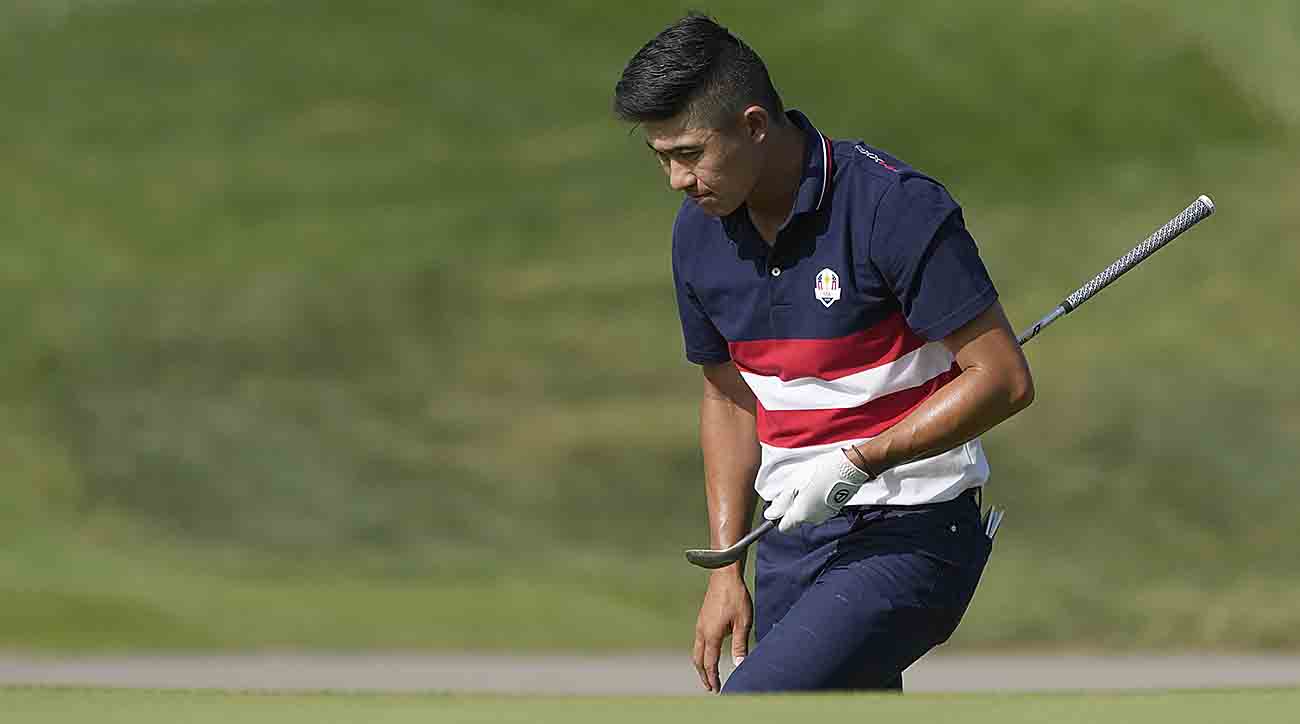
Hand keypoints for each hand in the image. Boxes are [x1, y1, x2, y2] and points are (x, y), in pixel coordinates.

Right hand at [692, 570, 752, 692]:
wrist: (724, 575)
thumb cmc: (736, 597)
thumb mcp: (743, 623)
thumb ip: (740, 645)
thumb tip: (739, 665)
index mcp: (711, 635)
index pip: (710, 663)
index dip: (713, 678)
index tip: (716, 690)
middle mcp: (702, 631)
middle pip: (698, 660)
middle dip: (704, 675)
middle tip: (710, 687)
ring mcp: (700, 624)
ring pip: (696, 651)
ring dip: (701, 664)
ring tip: (708, 674)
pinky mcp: (702, 619)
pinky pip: (698, 641)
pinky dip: (702, 653)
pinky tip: (709, 653)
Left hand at [763, 449, 873, 532]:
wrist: (848, 468)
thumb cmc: (819, 473)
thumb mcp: (794, 484)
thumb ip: (781, 502)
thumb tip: (770, 515)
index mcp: (800, 515)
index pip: (783, 527)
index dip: (779, 515)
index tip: (781, 503)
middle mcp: (813, 520)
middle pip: (796, 518)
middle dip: (793, 505)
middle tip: (797, 487)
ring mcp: (825, 515)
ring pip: (808, 512)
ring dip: (806, 500)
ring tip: (810, 483)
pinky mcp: (835, 509)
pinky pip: (819, 507)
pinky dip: (817, 498)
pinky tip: (820, 484)